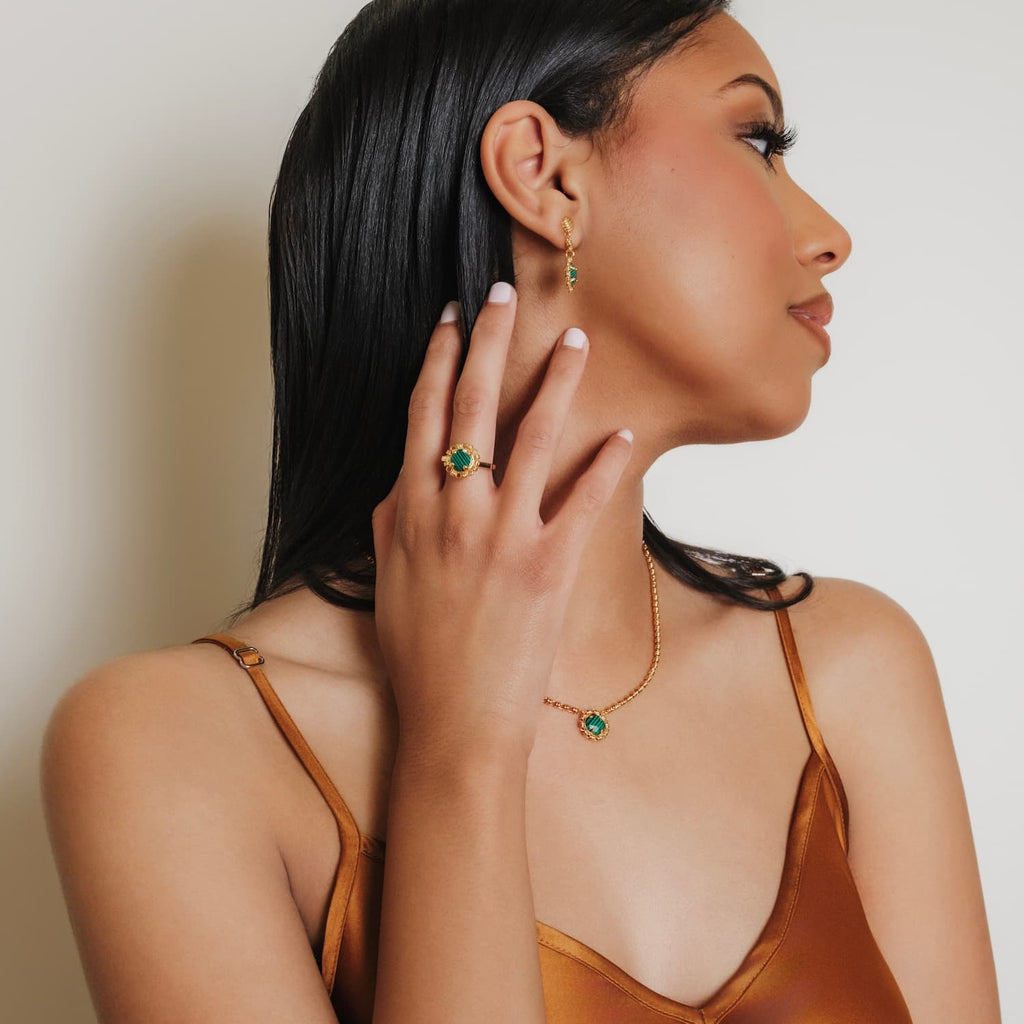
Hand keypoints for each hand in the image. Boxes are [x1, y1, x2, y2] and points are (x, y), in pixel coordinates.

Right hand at [370, 283, 633, 765]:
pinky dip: (604, 465)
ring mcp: (502, 536)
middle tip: (503, 293)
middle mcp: (454, 511)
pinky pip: (582, 502)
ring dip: (557, 383)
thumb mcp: (386, 580)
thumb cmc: (417, 653)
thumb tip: (402, 478)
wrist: (453, 718)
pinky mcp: (547, 566)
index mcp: (409, 510)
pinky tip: (624, 434)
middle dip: (490, 342)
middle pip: (473, 407)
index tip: (453, 318)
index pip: (424, 414)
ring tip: (577, 341)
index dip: (440, 360)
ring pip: (532, 438)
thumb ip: (391, 521)